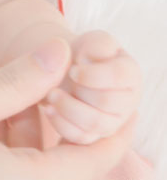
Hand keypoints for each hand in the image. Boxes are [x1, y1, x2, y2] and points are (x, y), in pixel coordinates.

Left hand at [41, 30, 141, 144]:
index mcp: (130, 74)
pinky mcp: (93, 136)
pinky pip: (81, 138)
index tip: (72, 69)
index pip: (119, 76)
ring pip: (95, 124)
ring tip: (51, 94)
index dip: (93, 74)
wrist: (65, 70)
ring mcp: (111, 122)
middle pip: (107, 101)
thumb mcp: (90, 41)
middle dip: (80, 90)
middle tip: (57, 80)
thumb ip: (95, 45)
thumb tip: (87, 61)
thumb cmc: (81, 54)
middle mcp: (127, 101)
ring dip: (69, 108)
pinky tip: (48, 109)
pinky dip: (62, 124)